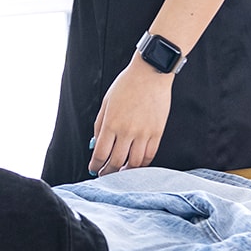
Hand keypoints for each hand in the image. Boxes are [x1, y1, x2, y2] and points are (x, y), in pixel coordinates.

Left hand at [89, 59, 173, 175]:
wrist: (150, 74)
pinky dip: (142, 164)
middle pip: (116, 162)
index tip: (93, 170)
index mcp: (111, 123)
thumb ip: (99, 125)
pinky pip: (150, 155)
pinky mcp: (157, 133)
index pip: (100, 153)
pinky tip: (137, 165)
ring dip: (126, 172)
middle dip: (108, 172)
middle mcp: (127, 131)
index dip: (95, 165)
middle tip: (105, 175)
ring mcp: (144, 133)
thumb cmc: (126, 85)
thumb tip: (94, 144)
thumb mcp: (106, 102)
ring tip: (121, 173)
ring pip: (135, 163)